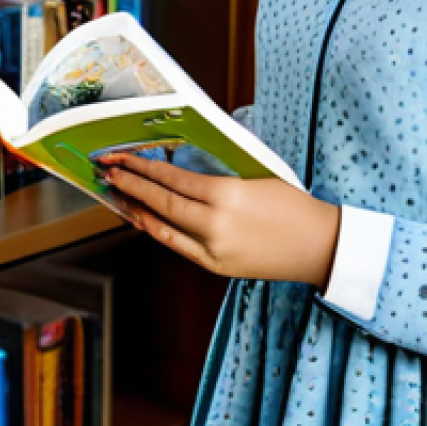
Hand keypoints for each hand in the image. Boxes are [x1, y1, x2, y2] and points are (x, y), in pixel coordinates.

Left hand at [97, 153, 340, 288]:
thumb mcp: (253, 176)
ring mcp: (213, 250)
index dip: (143, 169)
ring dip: (137, 210)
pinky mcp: (216, 267)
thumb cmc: (290, 204)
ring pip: (164, 228)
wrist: (318, 246)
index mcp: (225, 195)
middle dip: (131, 186)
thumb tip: (178, 163)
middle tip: (108, 172)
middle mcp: (214, 224)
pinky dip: (158, 231)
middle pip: (161, 203)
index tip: (121, 158)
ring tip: (118, 195)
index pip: (172, 179)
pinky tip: (145, 219)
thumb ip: (215, 174)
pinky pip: (178, 246)